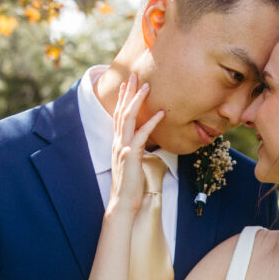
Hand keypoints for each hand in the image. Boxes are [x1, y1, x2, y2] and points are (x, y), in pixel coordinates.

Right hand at [108, 73, 162, 214]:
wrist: (122, 203)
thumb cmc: (129, 187)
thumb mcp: (131, 164)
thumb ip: (134, 151)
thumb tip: (143, 143)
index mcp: (117, 143)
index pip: (118, 116)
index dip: (122, 99)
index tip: (126, 84)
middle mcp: (117, 142)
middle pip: (122, 111)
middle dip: (128, 92)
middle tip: (134, 75)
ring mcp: (122, 147)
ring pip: (129, 118)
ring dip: (138, 100)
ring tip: (147, 86)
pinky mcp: (131, 155)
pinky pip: (142, 134)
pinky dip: (152, 122)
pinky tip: (161, 113)